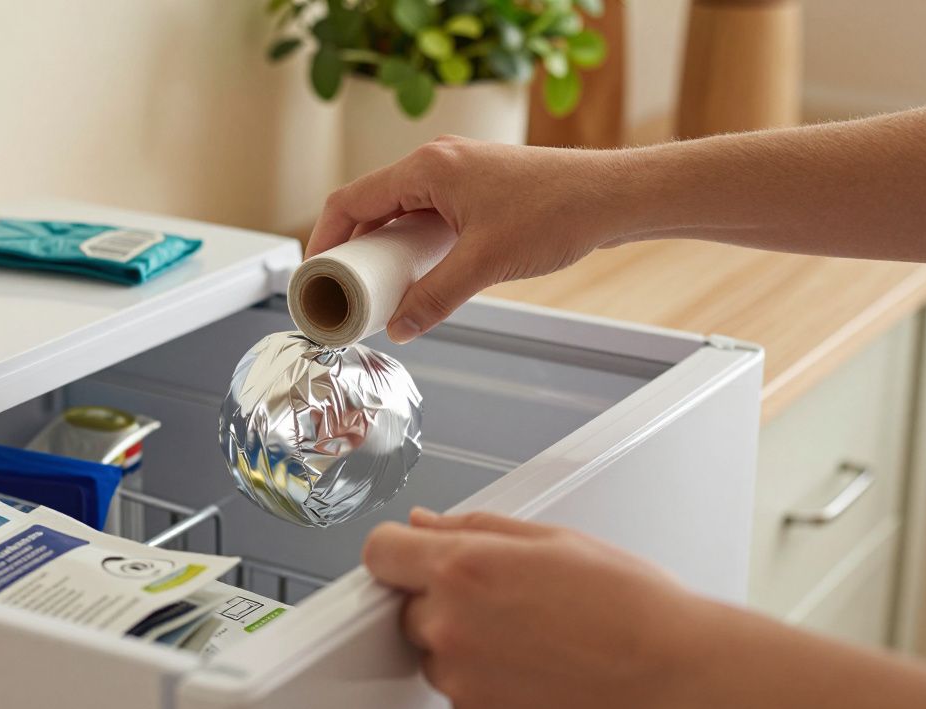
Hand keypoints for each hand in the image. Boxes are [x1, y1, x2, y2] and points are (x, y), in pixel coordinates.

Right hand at [307, 137, 633, 343]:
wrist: (611, 197)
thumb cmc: (557, 212)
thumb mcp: (484, 264)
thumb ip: (435, 298)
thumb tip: (401, 327)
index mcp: (427, 168)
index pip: (350, 200)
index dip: (324, 240)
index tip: (314, 275)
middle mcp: (436, 162)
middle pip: (369, 205)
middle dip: (351, 248)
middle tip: (343, 289)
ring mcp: (456, 173)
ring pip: (398, 211)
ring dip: (382, 247)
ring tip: (377, 288)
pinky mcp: (475, 188)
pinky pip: (424, 213)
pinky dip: (410, 242)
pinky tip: (417, 272)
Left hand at [363, 508, 706, 708]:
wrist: (675, 682)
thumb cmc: (631, 609)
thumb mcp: (554, 540)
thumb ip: (474, 528)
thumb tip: (426, 525)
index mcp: (462, 569)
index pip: (380, 550)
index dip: (398, 548)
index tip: (411, 551)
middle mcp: (450, 627)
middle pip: (410, 607)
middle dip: (443, 600)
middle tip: (507, 599)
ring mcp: (461, 682)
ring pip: (439, 654)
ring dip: (468, 644)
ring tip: (537, 637)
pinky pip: (464, 694)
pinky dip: (489, 683)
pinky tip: (541, 669)